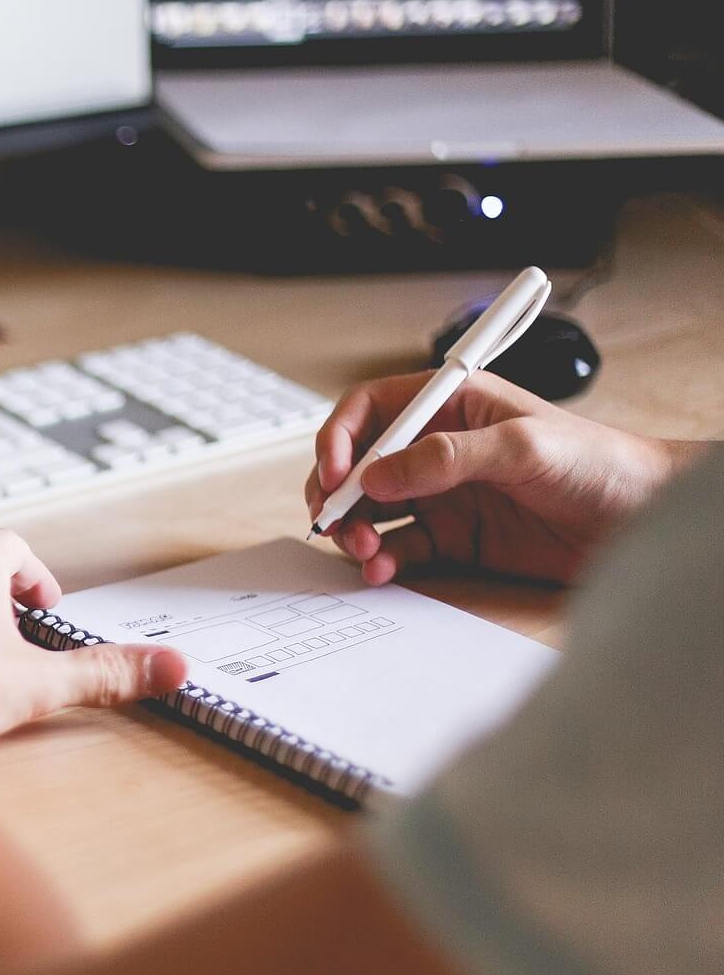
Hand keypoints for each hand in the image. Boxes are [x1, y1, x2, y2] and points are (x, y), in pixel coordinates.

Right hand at [306, 370, 687, 585]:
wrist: (641, 518)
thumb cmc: (599, 462)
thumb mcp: (523, 446)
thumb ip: (447, 457)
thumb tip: (378, 476)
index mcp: (450, 406)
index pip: (371, 411)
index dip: (340, 439)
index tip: (333, 473)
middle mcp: (437, 448)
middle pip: (359, 465)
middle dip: (338, 493)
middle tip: (336, 521)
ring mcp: (443, 495)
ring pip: (372, 511)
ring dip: (355, 531)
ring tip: (364, 552)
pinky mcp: (454, 539)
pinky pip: (400, 548)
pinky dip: (381, 560)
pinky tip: (383, 569)